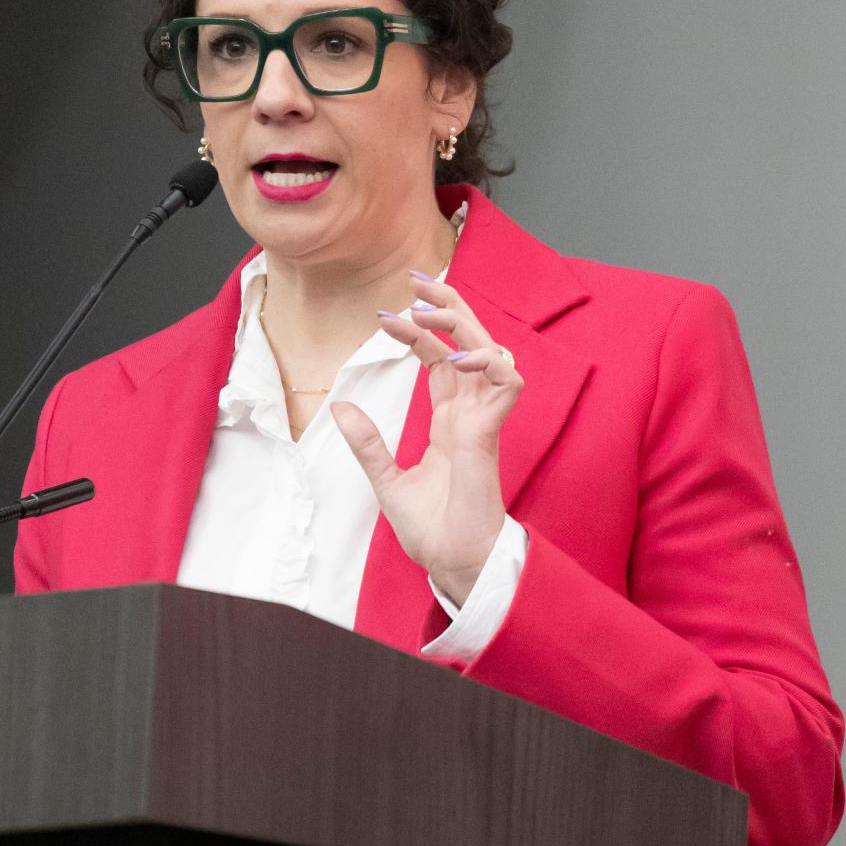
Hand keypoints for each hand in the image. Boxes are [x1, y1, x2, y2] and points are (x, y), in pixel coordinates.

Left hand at [330, 273, 523, 604]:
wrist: (453, 564)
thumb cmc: (432, 530)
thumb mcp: (387, 480)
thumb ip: (368, 443)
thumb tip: (340, 404)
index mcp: (453, 421)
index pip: (442, 359)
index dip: (420, 332)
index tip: (385, 315)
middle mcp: (471, 413)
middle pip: (469, 342)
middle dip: (447, 307)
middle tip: (414, 281)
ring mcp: (483, 420)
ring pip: (489, 350)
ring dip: (462, 324)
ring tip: (425, 308)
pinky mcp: (490, 432)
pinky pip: (505, 381)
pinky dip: (487, 360)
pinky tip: (455, 354)